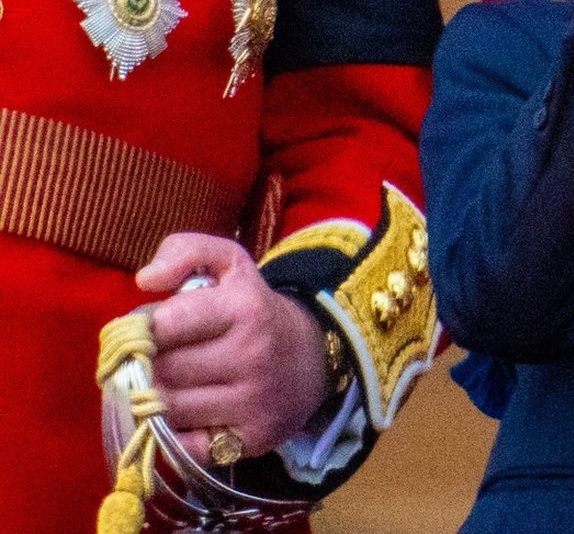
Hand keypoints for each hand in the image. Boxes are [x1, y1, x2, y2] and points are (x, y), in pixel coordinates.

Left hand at [138, 233, 329, 465]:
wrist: (313, 356)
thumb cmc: (252, 309)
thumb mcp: (229, 264)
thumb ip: (185, 250)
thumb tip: (145, 279)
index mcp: (244, 308)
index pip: (164, 325)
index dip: (138, 332)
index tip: (141, 333)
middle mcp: (253, 355)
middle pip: (161, 371)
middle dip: (145, 367)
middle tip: (152, 360)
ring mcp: (254, 400)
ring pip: (167, 409)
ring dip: (153, 400)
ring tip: (166, 385)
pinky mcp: (250, 438)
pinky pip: (183, 446)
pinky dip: (170, 434)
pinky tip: (182, 415)